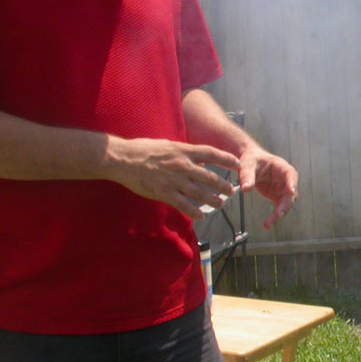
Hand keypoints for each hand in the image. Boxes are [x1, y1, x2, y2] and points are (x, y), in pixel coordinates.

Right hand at [107, 137, 239, 219]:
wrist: (123, 159)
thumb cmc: (144, 150)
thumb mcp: (169, 145)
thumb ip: (185, 153)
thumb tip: (200, 160)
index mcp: (183, 151)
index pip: (211, 154)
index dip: (226, 160)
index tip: (238, 164)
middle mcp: (182, 165)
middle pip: (209, 177)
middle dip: (223, 186)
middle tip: (230, 191)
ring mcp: (173, 180)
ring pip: (200, 193)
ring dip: (213, 200)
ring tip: (221, 204)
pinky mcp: (164, 193)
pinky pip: (183, 205)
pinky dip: (194, 212)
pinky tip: (201, 216)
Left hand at [238, 146, 297, 228]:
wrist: (250, 162)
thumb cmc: (252, 159)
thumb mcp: (247, 164)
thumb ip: (247, 176)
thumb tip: (245, 189)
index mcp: (282, 167)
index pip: (290, 175)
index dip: (292, 183)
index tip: (291, 191)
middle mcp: (286, 180)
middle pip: (290, 194)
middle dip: (284, 206)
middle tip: (277, 215)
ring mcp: (283, 189)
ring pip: (286, 204)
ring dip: (279, 215)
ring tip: (268, 224)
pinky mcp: (277, 197)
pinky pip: (278, 209)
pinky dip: (274, 217)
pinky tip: (267, 225)